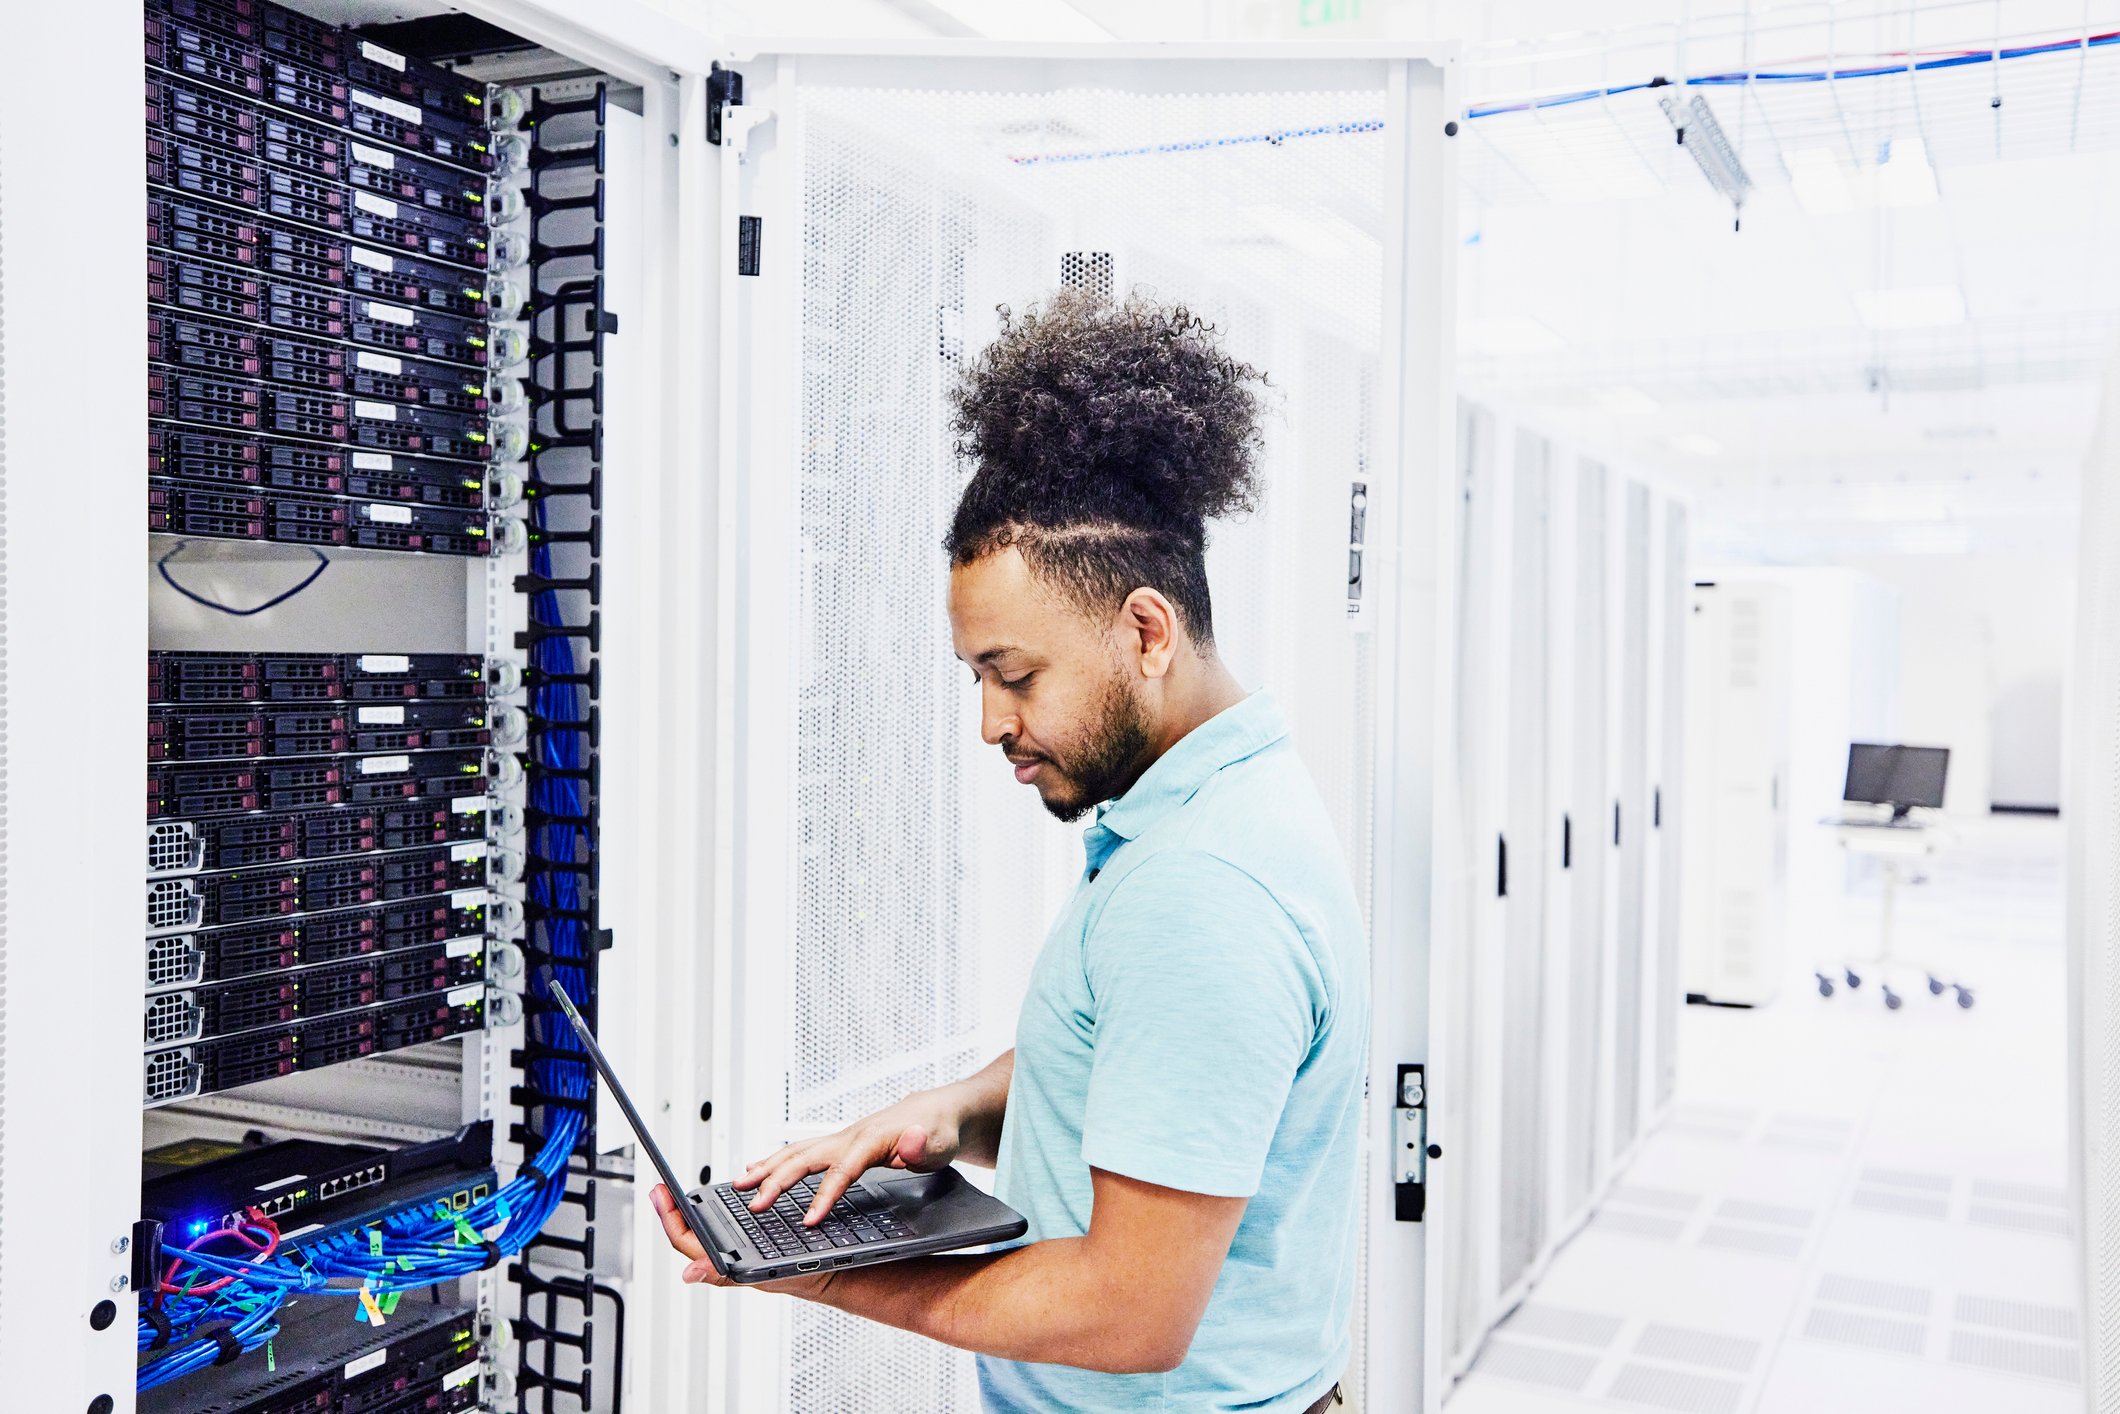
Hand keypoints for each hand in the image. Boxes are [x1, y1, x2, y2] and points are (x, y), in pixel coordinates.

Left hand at [649, 1184, 830, 1296]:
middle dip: (673, 1210)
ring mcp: (739, 1251)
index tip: (659, 1193)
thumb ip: (726, 1275)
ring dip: (692, 1212)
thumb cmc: (803, 1277)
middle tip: (661, 1189)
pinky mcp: (751, 1245)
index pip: (685, 1239)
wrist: (833, 1274)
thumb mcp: (768, 1272)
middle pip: (690, 1233)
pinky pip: (727, 1228)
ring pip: (707, 1231)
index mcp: (725, 1265)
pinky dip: (716, 1213)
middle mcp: (729, 1258)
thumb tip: (688, 1274)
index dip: (668, 1216)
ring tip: (680, 1195)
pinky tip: (716, 1202)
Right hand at [734, 1086, 970, 1224]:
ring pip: (796, 1152)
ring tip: (738, 1185)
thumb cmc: (939, 1131)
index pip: (842, 1171)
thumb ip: (924, 1146)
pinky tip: (757, 1168)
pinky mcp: (839, 1144)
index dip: (824, 1197)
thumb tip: (911, 1141)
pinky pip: (802, 1151)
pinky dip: (776, 1160)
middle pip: (805, 1158)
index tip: (808, 1221)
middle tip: (753, 1205)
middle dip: (777, 1181)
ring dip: (767, 1167)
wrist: (938, 1113)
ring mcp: (841, 1139)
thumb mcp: (941, 1142)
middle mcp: (850, 1136)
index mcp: (871, 1139)